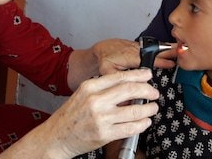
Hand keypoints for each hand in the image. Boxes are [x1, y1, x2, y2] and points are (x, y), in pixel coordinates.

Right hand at [45, 69, 159, 157]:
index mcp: (89, 86)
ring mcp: (101, 118)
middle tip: (154, 92)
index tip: (148, 75)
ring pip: (134, 110)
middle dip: (147, 90)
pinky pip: (130, 128)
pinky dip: (142, 124)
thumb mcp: (83, 94)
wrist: (57, 137)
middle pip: (130, 90)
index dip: (138, 75)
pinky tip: (145, 122)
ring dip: (148, 108)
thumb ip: (103, 89)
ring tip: (153, 108)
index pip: (119, 77)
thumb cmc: (70, 116)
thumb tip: (129, 85)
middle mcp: (95, 100)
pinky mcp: (105, 134)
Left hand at [92, 38, 176, 74]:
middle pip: (156, 50)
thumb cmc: (103, 60)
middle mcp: (136, 50)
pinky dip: (163, 48)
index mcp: (131, 56)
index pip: (150, 59)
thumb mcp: (106, 72)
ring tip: (182, 48)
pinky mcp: (139, 46)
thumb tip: (127, 96)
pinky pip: (153, 47)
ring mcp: (138, 47)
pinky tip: (172, 48)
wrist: (100, 49)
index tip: (172, 64)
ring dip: (168, 48)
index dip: (162, 62)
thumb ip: (117, 81)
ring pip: (156, 47)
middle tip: (183, 50)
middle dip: (169, 50)